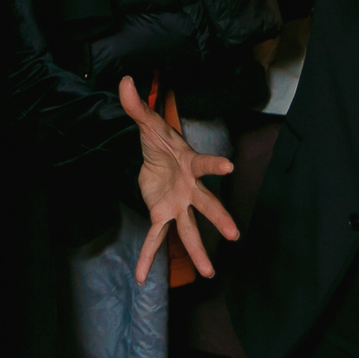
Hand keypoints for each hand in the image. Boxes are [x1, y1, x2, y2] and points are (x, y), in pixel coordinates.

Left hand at [118, 76, 239, 282]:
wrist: (152, 157)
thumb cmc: (159, 141)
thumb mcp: (146, 123)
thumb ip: (136, 105)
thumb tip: (124, 81)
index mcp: (190, 163)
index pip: (204, 163)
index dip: (215, 165)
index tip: (228, 168)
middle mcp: (190, 187)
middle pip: (207, 204)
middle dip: (219, 218)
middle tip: (234, 235)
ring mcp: (178, 204)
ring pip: (190, 229)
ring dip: (199, 251)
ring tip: (210, 274)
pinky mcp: (162, 214)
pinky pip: (157, 238)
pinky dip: (149, 257)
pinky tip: (142, 277)